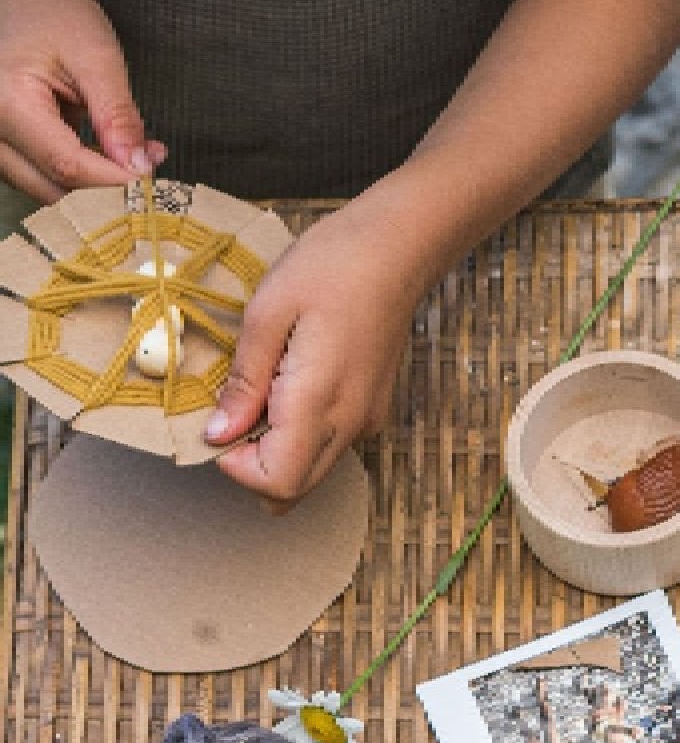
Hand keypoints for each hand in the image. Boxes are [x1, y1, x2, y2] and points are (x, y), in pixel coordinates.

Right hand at [0, 0, 164, 199]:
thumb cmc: (54, 15)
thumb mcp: (95, 53)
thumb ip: (117, 113)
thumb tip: (138, 166)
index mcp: (5, 102)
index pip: (66, 166)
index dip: (115, 180)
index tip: (153, 173)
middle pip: (54, 189)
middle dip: (108, 188)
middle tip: (149, 163)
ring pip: (46, 191)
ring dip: (95, 186)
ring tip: (134, 153)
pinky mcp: (3, 146)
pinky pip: (40, 176)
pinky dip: (78, 176)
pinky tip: (109, 153)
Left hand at [204, 207, 426, 511]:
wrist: (397, 252)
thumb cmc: (331, 268)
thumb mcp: (268, 313)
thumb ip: (244, 381)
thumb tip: (219, 433)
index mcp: (318, 401)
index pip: (278, 482)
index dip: (238, 470)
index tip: (220, 429)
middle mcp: (348, 423)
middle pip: (295, 491)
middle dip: (253, 469)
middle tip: (232, 417)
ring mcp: (365, 421)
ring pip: (312, 472)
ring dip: (276, 454)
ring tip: (260, 396)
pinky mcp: (372, 412)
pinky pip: (328, 445)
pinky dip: (299, 436)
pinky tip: (290, 387)